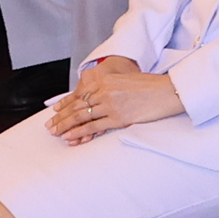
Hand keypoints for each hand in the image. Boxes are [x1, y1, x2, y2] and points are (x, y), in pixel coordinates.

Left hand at [51, 55, 185, 143]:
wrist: (168, 91)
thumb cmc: (152, 87)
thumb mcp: (127, 81)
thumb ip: (111, 88)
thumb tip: (100, 99)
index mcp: (106, 80)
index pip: (80, 94)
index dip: (66, 104)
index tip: (56, 111)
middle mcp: (105, 91)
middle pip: (77, 106)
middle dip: (61, 117)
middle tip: (50, 126)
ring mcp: (111, 104)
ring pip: (81, 117)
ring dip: (66, 126)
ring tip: (55, 133)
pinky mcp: (118, 118)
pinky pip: (93, 126)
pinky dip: (79, 133)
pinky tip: (70, 137)